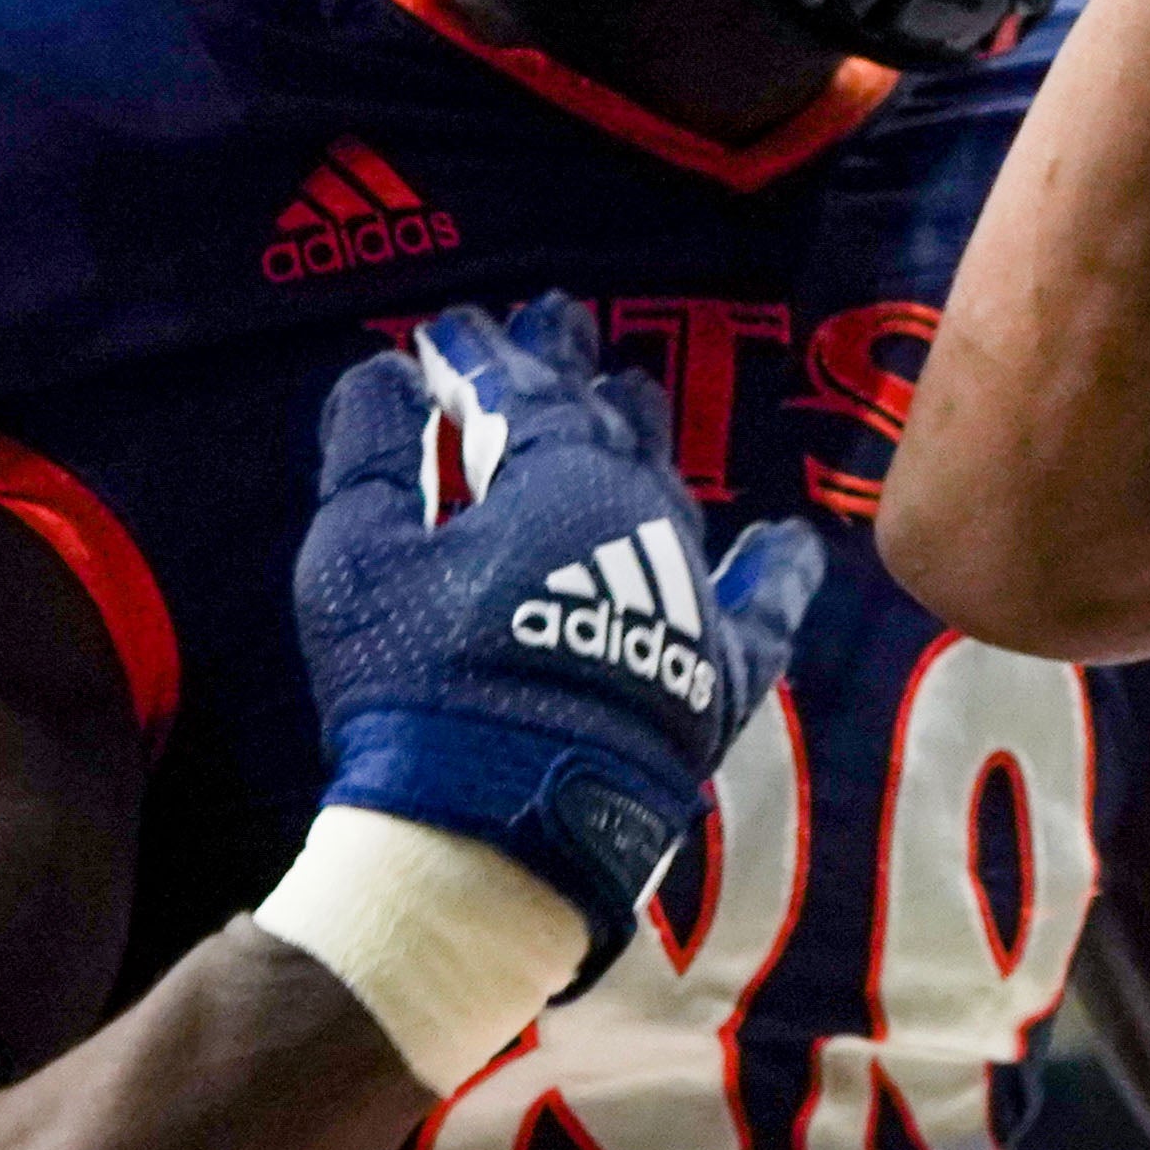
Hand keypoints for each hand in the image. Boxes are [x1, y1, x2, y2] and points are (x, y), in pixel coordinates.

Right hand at [291, 296, 825, 984]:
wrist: (499, 826)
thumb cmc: (416, 683)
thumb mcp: (359, 555)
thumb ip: (373, 451)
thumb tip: (387, 370)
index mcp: (558, 476)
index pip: (520, 388)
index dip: (480, 354)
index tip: (449, 330)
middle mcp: (641, 515)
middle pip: (604, 422)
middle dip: (569, 370)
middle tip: (553, 323)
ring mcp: (688, 595)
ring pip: (671, 490)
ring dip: (641, 439)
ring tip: (628, 397)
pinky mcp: (718, 676)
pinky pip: (761, 611)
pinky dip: (774, 571)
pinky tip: (790, 540)